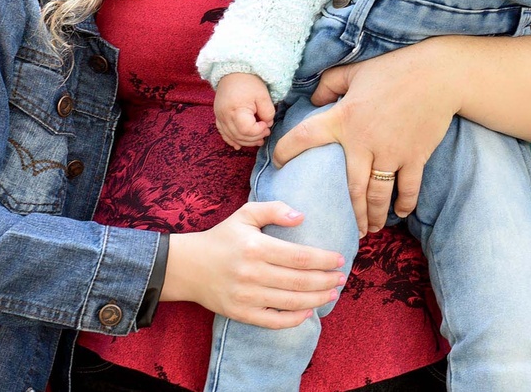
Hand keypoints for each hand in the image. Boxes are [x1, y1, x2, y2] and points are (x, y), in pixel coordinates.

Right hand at [162, 202, 345, 327]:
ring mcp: (246, 296)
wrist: (188, 266)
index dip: (324, 260)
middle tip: (341, 278)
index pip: (300, 256)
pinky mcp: (240, 313)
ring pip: (291, 302)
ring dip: (317, 299)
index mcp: (256, 247)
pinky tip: (308, 312)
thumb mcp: (245, 214)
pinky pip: (273, 321)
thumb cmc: (222, 237)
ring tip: (332, 293)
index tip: (340, 260)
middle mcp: (252, 273)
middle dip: (326, 280)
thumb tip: (301, 216)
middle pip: (300, 281)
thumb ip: (274, 209)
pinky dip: (293, 319)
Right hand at [214, 73, 275, 148]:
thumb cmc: (249, 82)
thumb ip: (267, 112)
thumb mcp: (263, 95)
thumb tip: (267, 124)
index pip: (247, 130)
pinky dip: (231, 140)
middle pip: (239, 136)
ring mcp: (219, 117)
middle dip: (254, 138)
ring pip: (231, 136)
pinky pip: (223, 133)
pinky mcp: (218, 116)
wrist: (233, 71)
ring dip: (245, 141)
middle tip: (266, 133)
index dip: (258, 131)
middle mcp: (224, 116)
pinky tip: (238, 145)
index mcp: (236, 110)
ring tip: (258, 140)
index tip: (266, 124)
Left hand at [272, 40, 460, 235]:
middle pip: (351, 188)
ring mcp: (391, 153)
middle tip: (350, 228)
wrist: (437, 74)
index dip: (286, 150)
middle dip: (351, 213)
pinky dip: (404, 203)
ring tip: (372, 228)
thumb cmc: (394, 69)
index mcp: (344, 118)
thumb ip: (329, 83)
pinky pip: (408, 188)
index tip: (277, 163)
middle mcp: (364, 142)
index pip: (306, 136)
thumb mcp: (354, 71)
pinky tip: (400, 212)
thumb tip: (314, 99)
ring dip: (374, 215)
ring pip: (378, 194)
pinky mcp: (415, 156)